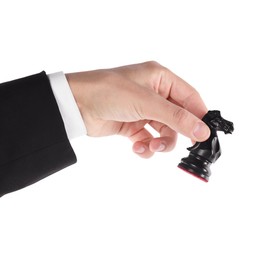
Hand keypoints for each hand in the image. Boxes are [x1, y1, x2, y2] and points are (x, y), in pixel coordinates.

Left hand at [66, 61, 209, 157]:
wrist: (75, 105)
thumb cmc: (108, 91)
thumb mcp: (146, 103)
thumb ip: (176, 117)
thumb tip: (202, 130)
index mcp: (161, 78)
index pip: (190, 98)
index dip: (198, 116)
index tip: (204, 135)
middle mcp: (154, 94)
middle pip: (177, 118)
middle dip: (175, 134)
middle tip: (172, 145)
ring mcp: (143, 111)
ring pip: (163, 132)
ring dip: (160, 143)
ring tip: (151, 147)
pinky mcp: (132, 125)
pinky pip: (148, 139)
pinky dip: (145, 147)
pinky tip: (137, 148)